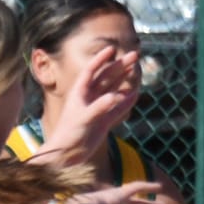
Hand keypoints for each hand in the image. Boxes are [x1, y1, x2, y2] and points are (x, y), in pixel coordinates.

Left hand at [54, 44, 141, 158]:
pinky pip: (118, 108)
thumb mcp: (85, 118)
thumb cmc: (70, 133)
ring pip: (114, 90)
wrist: (67, 154)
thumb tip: (117, 97)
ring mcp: (98, 109)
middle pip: (107, 77)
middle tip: (135, 56)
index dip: (102, 59)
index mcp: (80, 92)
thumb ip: (100, 107)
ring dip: (125, 80)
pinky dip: (127, 101)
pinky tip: (135, 93)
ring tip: (136, 70)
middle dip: (120, 66)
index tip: (112, 49)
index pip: (92, 70)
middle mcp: (89, 98)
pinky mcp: (104, 121)